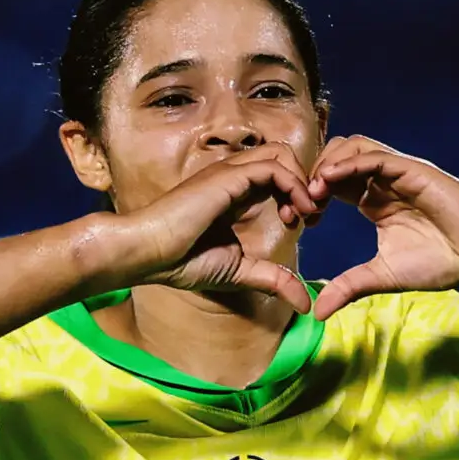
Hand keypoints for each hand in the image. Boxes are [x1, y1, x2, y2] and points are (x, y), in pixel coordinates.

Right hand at [109, 145, 320, 314]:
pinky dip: (294, 185)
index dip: (295, 194)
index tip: (297, 224)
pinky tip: (295, 212)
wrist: (150, 253)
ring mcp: (230, 172)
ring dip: (302, 181)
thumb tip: (305, 305)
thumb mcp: (240, 272)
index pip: (275, 175)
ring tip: (305, 212)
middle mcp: (234, 176)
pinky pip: (273, 167)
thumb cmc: (183, 261)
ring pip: (282, 154)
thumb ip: (272, 280)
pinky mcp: (229, 176)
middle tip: (308, 215)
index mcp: (234, 193)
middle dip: (304, 182)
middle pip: (283, 157)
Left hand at [307, 137, 458, 318]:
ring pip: (353, 148)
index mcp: (374, 201)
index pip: (333, 183)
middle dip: (313, 175)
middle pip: (336, 158)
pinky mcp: (412, 169)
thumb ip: (349, 287)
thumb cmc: (440, 263)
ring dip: (328, 164)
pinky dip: (349, 163)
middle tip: (301, 204)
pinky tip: (330, 181)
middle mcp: (384, 181)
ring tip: (313, 191)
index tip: (299, 220)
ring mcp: (398, 172)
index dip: (311, 195)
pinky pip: (374, 155)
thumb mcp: (382, 276)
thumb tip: (317, 311)